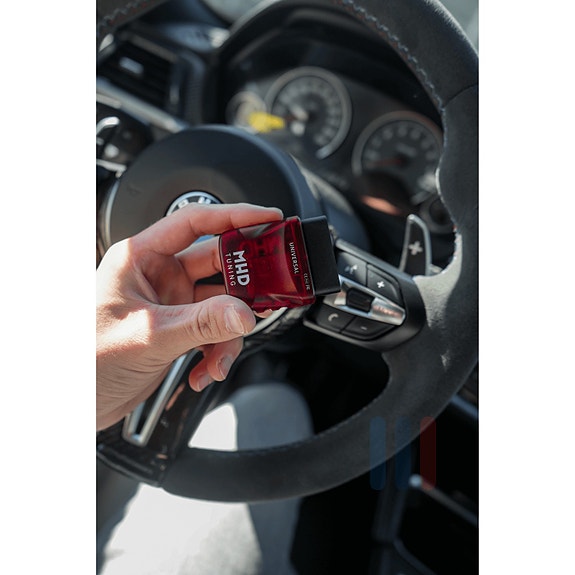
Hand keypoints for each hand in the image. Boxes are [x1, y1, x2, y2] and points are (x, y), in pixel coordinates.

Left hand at [96, 202, 282, 430]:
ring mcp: (170, 303)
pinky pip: (213, 331)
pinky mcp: (177, 328)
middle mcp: (158, 275)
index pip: (195, 222)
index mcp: (141, 258)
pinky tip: (206, 370)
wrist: (75, 403)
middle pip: (217, 264)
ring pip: (221, 305)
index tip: (269, 219)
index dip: (236, 216)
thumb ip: (201, 323)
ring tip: (220, 357)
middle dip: (243, 286)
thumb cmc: (85, 360)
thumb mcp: (149, 336)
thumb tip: (244, 312)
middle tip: (266, 294)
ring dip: (228, 333)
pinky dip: (217, 351)